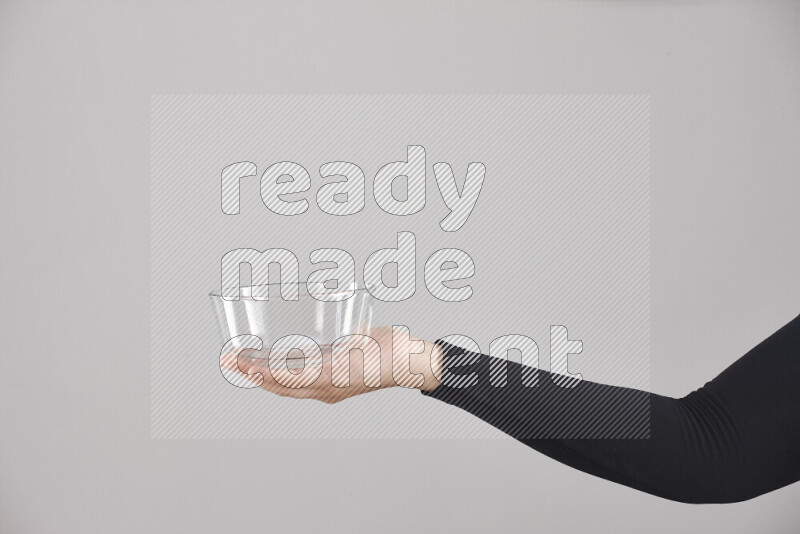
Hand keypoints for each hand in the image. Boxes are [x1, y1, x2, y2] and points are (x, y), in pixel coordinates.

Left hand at [220, 326, 442, 403]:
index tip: (237, 363)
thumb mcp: (344, 369)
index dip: (257, 374)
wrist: (407, 358)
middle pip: (280, 380)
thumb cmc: (381, 364)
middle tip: (229, 357)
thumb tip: (285, 375)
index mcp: (324, 388)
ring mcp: (330, 372)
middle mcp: (323, 383)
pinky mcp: (339, 359)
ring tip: (245, 354)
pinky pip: (307, 360)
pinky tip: (280, 346)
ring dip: (267, 364)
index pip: (281, 383)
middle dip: (253, 370)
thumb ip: (316, 372)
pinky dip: (289, 356)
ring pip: (290, 372)